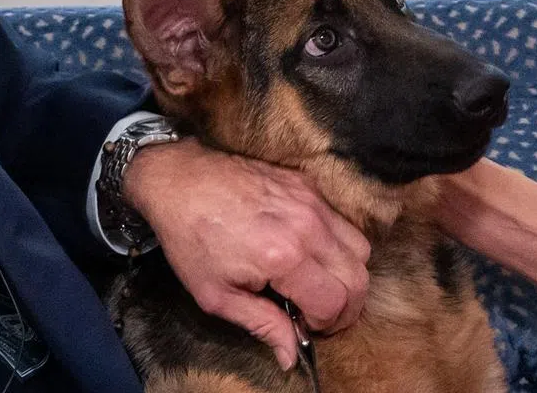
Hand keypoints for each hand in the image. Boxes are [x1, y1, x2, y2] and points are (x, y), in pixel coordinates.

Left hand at [123, 139, 370, 370]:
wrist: (177, 180)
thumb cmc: (190, 237)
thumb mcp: (216, 294)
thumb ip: (261, 325)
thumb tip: (292, 356)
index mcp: (283, 257)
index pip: (335, 303)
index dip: (325, 325)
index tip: (305, 327)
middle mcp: (306, 226)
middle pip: (358, 278)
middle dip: (345, 307)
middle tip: (318, 314)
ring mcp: (310, 201)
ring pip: (359, 248)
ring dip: (347, 274)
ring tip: (316, 284)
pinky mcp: (306, 184)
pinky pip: (342, 221)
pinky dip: (336, 243)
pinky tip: (307, 253)